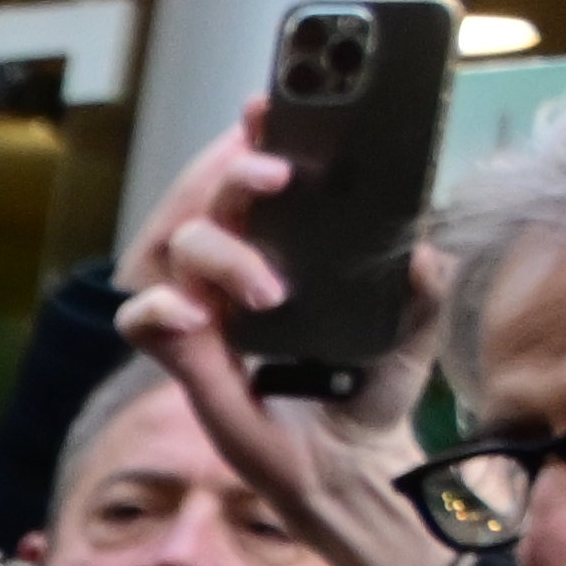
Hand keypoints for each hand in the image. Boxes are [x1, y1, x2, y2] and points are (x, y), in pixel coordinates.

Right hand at [113, 118, 457, 565]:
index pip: (260, 176)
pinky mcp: (184, 358)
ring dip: (222, 254)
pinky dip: (160, 312)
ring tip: (270, 292)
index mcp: (291, 245)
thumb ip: (424, 277)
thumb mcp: (415, 319)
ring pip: (179, 247)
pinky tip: (198, 321)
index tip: (268, 104)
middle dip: (235, 172)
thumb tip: (425, 246)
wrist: (350, 461)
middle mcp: (241, 268)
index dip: (256, 135)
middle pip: (212, 197)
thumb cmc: (373, 384)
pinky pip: (141, 318)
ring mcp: (207, 310)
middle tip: (278, 174)